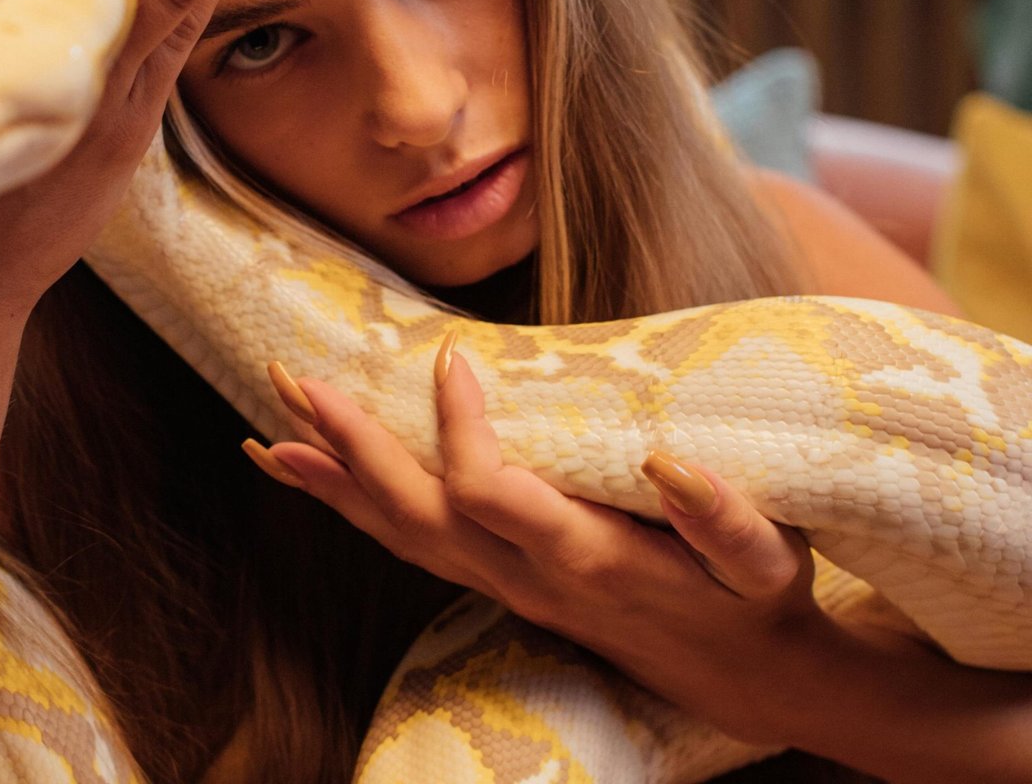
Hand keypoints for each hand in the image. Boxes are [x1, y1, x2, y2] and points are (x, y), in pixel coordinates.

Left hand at [255, 343, 829, 744]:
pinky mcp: (499, 580)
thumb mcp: (767, 566)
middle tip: (296, 382)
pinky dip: (352, 507)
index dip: (461, 430)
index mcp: (590, 560)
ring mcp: (506, 585)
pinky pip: (409, 543)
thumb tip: (671, 463)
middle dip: (352, 448)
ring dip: (333, 481)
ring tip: (269, 433)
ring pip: (399, 535)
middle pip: (418, 515)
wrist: (752, 681)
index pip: (493, 494)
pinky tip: (312, 475)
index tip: (449, 356)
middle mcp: (531, 578)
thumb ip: (722, 520)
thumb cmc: (758, 607)